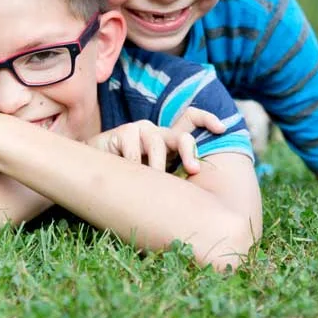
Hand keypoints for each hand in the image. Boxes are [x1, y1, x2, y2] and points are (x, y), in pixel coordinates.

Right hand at [88, 107, 225, 174]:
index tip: (223, 128)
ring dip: (157, 168)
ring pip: (157, 146)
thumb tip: (197, 198)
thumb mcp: (153, 176)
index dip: (208, 119)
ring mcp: (140, 130)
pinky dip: (133, 169)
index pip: (190, 119)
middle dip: (190, 151)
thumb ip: (170, 178)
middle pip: (181, 135)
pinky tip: (127, 175)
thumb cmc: (128, 175)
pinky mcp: (123, 132)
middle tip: (193, 170)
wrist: (94, 167)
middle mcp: (157, 132)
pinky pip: (134, 154)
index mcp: (168, 140)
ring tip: (154, 182)